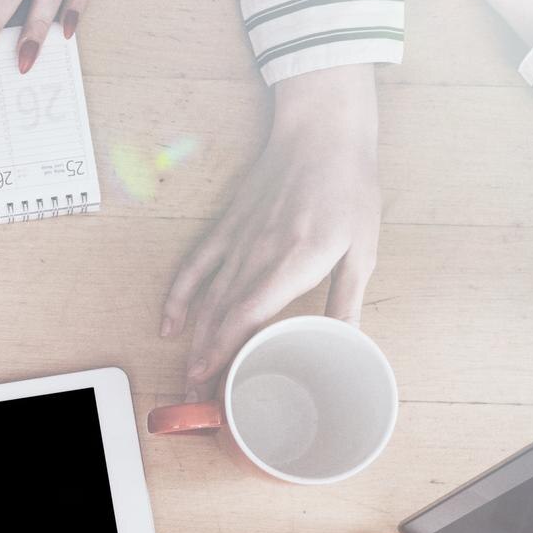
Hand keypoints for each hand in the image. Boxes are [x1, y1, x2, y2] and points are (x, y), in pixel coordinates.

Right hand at [160, 63, 379, 396]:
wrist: (321, 133)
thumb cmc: (347, 187)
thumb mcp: (363, 247)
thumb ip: (347, 297)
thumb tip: (347, 341)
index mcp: (294, 261)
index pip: (248, 316)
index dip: (226, 353)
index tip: (215, 383)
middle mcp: (257, 255)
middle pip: (220, 318)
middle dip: (204, 362)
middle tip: (196, 399)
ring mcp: (237, 241)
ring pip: (205, 301)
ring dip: (192, 342)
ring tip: (186, 377)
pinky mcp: (227, 229)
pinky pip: (194, 268)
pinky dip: (178, 298)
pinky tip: (170, 326)